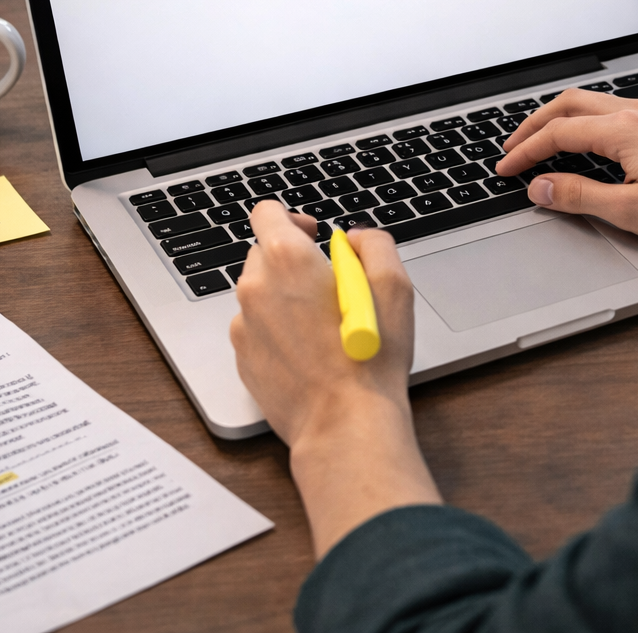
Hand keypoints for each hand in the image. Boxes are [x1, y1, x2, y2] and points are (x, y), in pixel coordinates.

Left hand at [231, 202, 440, 556]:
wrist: (344, 423)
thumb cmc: (369, 358)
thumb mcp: (394, 286)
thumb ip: (374, 244)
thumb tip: (354, 239)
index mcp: (287, 260)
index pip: (267, 213)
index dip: (293, 219)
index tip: (313, 236)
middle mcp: (256, 288)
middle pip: (263, 254)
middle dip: (293, 262)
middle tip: (329, 286)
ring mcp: (243, 326)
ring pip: (260, 295)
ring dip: (284, 299)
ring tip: (322, 327)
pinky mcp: (243, 359)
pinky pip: (256, 331)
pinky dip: (277, 333)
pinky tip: (309, 353)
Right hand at [497, 90, 637, 248]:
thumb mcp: (631, 212)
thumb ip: (580, 197)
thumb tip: (541, 188)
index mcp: (623, 130)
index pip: (557, 133)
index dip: (525, 152)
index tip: (506, 169)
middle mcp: (636, 113)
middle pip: (568, 104)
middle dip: (533, 125)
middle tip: (512, 148)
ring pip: (590, 103)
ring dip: (559, 119)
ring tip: (540, 142)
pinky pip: (611, 110)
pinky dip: (584, 121)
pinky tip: (584, 141)